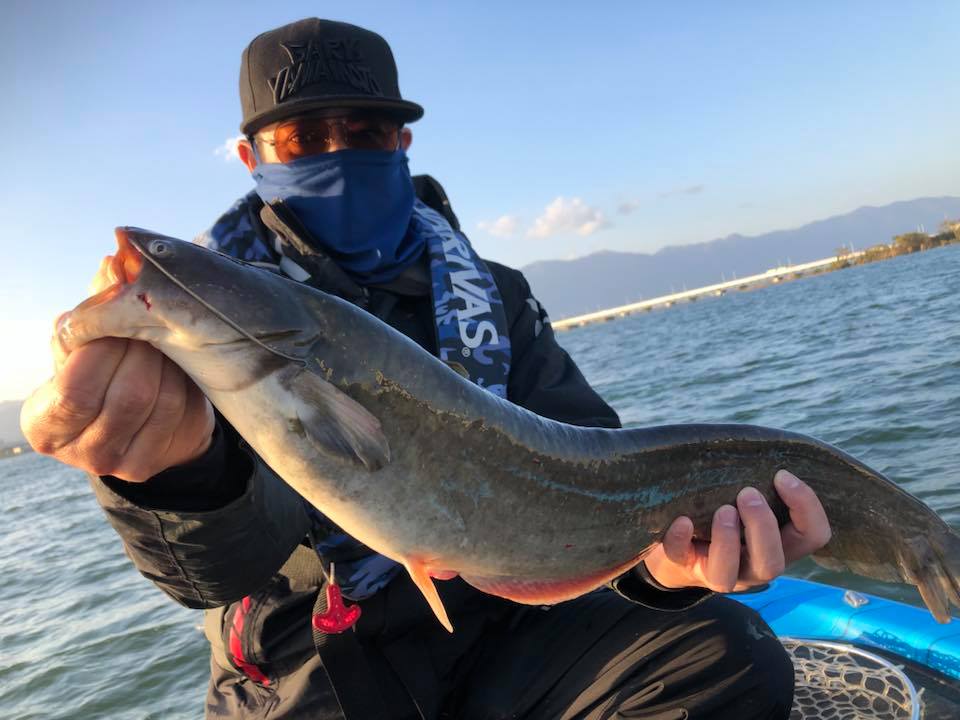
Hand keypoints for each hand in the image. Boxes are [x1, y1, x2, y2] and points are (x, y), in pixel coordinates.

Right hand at [20, 255, 214, 481]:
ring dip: (169, 363)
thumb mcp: (89, 341)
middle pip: (128, 394)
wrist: (138, 418)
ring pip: (160, 402)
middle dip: (146, 351)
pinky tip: (178, 368)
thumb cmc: (104, 369)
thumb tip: (115, 264)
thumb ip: (96, 306)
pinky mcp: (152, 464)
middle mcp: (76, 452)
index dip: (106, 345)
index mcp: (44, 421)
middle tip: (152, 325)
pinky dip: (183, 382)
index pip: (77, 384)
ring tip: (165, 343)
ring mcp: (117, 464)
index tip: (122, 316)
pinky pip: (181, 413)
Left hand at [643, 470, 831, 591]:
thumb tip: (759, 447)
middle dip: (762, 526)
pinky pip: (680, 559)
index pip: (813, 537)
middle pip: (773, 565)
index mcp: (779, 547)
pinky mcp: (684, 566)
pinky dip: (680, 539)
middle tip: (747, 493)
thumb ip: (764, 485)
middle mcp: (752, 566)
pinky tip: (682, 520)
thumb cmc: (729, 513)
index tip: (782, 475)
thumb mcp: (752, 502)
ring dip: (727, 539)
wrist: (684, 548)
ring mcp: (716, 572)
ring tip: (723, 509)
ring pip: (728, 576)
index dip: (806, 507)